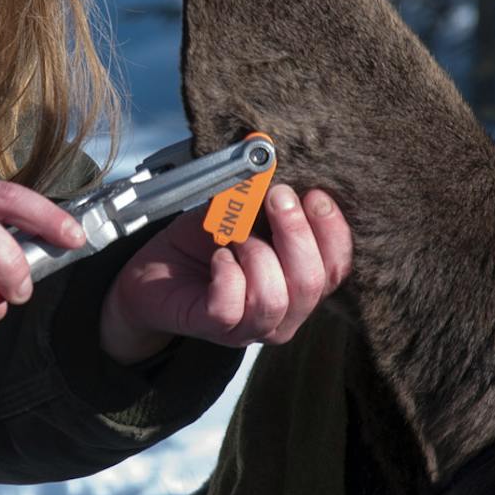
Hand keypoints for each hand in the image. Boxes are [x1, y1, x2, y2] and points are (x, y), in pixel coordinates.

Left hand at [100, 187, 352, 364]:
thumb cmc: (206, 242)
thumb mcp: (243, 213)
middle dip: (296, 233)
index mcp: (301, 284)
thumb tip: (278, 166)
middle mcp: (285, 313)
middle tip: (276, 198)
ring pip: (273, 300)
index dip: (332, 232)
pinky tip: (218, 256)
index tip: (314, 194)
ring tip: (237, 235)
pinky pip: (230, 305)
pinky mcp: (215, 328)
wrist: (156, 269)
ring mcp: (250, 328)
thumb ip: (267, 200)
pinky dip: (225, 273)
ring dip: (257, 255)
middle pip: (311, 283)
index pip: (337, 269)